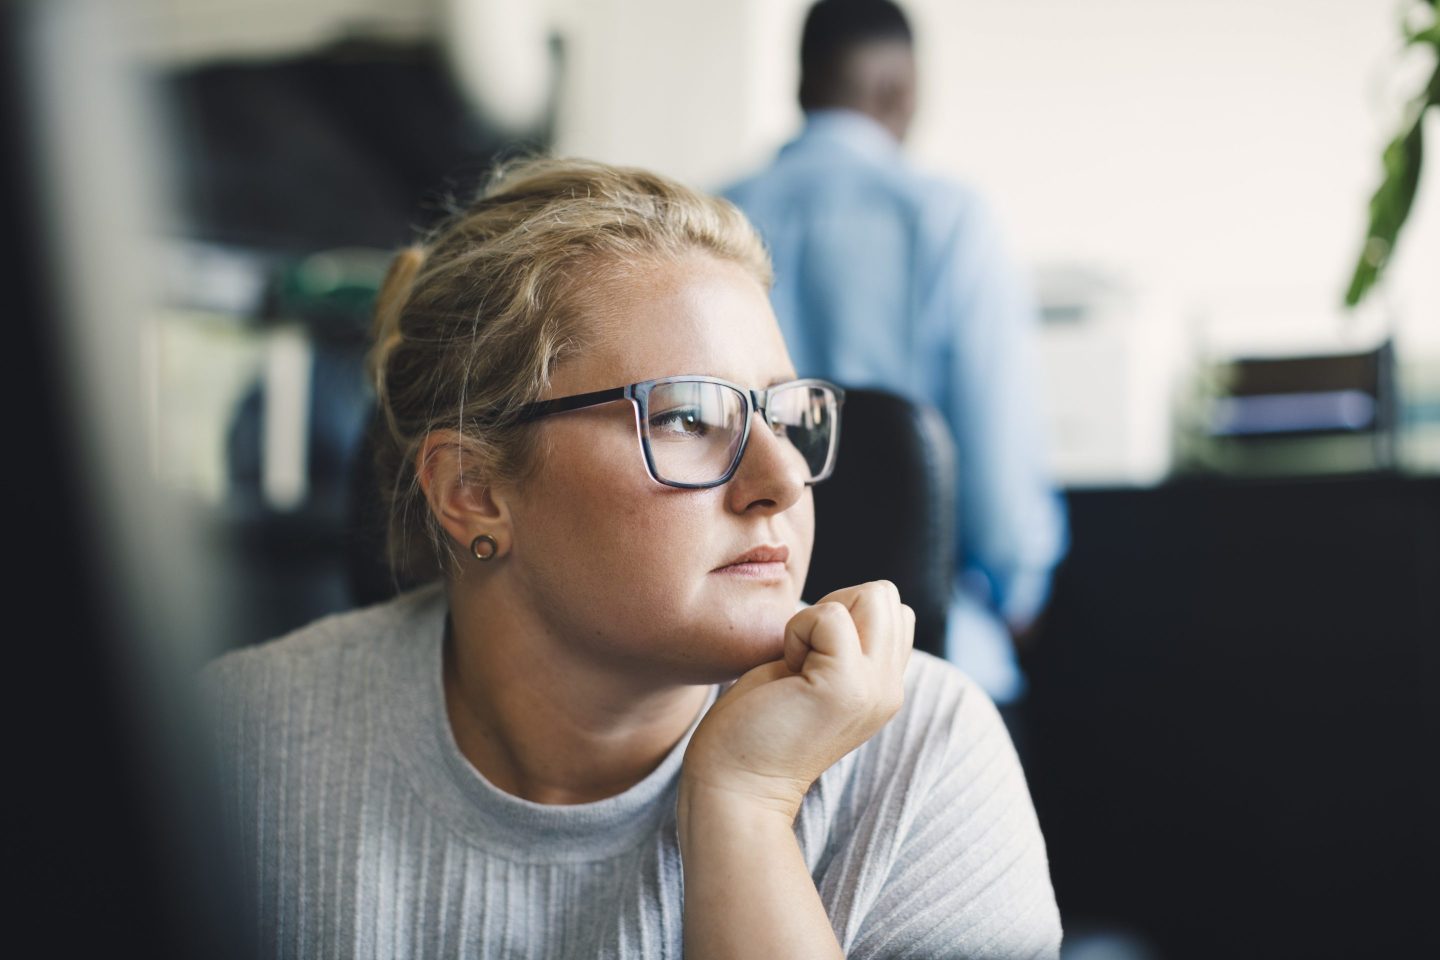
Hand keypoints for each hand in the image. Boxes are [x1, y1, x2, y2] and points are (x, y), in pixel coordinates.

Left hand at [680, 581, 914, 821]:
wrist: (734, 787)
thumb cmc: (755, 725)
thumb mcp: (812, 675)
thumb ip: (840, 644)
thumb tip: (842, 601)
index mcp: (884, 686)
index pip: (892, 610)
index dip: (844, 613)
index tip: (809, 655)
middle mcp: (889, 688)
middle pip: (885, 595)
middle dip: (836, 606)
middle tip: (801, 656)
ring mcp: (873, 689)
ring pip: (873, 595)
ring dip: (818, 617)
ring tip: (795, 663)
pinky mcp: (844, 687)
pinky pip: (829, 615)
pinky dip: (798, 629)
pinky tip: (785, 670)